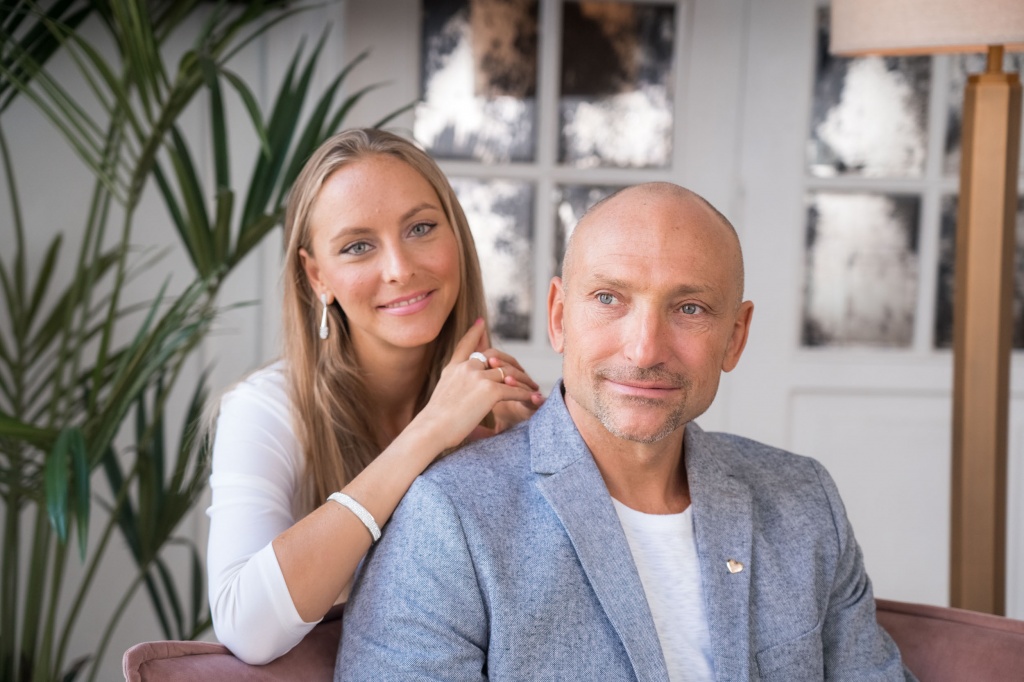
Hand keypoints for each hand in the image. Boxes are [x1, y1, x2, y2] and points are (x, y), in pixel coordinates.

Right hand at [412, 319, 543, 451]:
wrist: (431, 429)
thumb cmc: (433, 421)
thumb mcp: (441, 394)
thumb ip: (453, 386)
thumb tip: (457, 391)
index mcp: (453, 368)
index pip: (465, 345)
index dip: (474, 333)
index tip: (481, 323)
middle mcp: (466, 368)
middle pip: (494, 356)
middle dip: (509, 361)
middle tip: (520, 369)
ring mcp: (478, 377)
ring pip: (508, 373)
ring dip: (522, 380)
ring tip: (532, 386)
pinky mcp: (490, 391)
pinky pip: (513, 390)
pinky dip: (524, 394)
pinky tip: (532, 397)